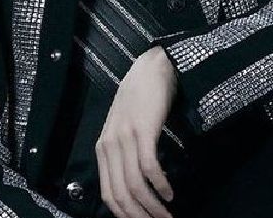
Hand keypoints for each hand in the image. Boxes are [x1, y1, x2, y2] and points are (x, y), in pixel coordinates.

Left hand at [95, 45, 177, 217]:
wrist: (151, 68)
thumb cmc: (140, 99)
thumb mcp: (124, 128)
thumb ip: (123, 154)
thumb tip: (133, 188)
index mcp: (103, 148)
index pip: (108, 194)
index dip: (126, 214)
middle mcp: (109, 145)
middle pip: (120, 195)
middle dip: (139, 216)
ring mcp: (125, 137)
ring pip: (135, 185)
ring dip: (152, 206)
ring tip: (167, 216)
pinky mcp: (143, 130)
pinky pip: (149, 167)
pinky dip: (159, 185)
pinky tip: (169, 192)